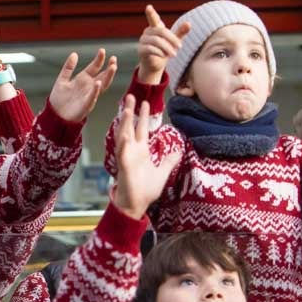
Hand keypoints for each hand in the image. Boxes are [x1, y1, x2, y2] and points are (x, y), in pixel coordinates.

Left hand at [47, 50, 117, 121]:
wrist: (54, 115)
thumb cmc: (59, 99)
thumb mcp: (62, 79)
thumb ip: (68, 67)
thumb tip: (74, 54)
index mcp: (83, 79)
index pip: (95, 67)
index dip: (99, 59)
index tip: (102, 50)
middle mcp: (89, 87)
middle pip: (103, 75)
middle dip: (109, 68)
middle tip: (114, 59)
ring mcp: (88, 96)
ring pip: (102, 85)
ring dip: (108, 77)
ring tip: (112, 67)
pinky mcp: (85, 105)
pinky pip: (92, 97)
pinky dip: (95, 91)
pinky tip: (98, 83)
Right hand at [111, 97, 181, 218]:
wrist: (136, 205)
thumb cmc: (145, 190)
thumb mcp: (163, 172)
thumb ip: (170, 160)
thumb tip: (179, 150)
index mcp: (140, 151)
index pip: (141, 129)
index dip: (142, 116)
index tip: (145, 103)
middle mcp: (132, 151)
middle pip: (130, 127)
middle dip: (130, 112)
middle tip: (131, 96)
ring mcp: (127, 158)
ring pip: (123, 136)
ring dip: (124, 123)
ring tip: (125, 109)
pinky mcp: (124, 167)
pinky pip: (123, 154)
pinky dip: (123, 145)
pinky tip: (125, 136)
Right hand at [137, 5, 187, 85]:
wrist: (156, 65)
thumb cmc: (165, 50)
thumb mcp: (174, 41)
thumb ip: (180, 32)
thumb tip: (189, 23)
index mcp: (155, 27)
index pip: (153, 18)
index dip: (151, 13)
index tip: (148, 7)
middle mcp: (147, 32)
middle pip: (161, 31)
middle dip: (172, 39)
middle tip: (180, 47)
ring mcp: (143, 40)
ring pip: (156, 41)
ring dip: (167, 48)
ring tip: (173, 54)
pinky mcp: (141, 50)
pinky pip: (150, 49)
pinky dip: (159, 52)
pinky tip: (164, 56)